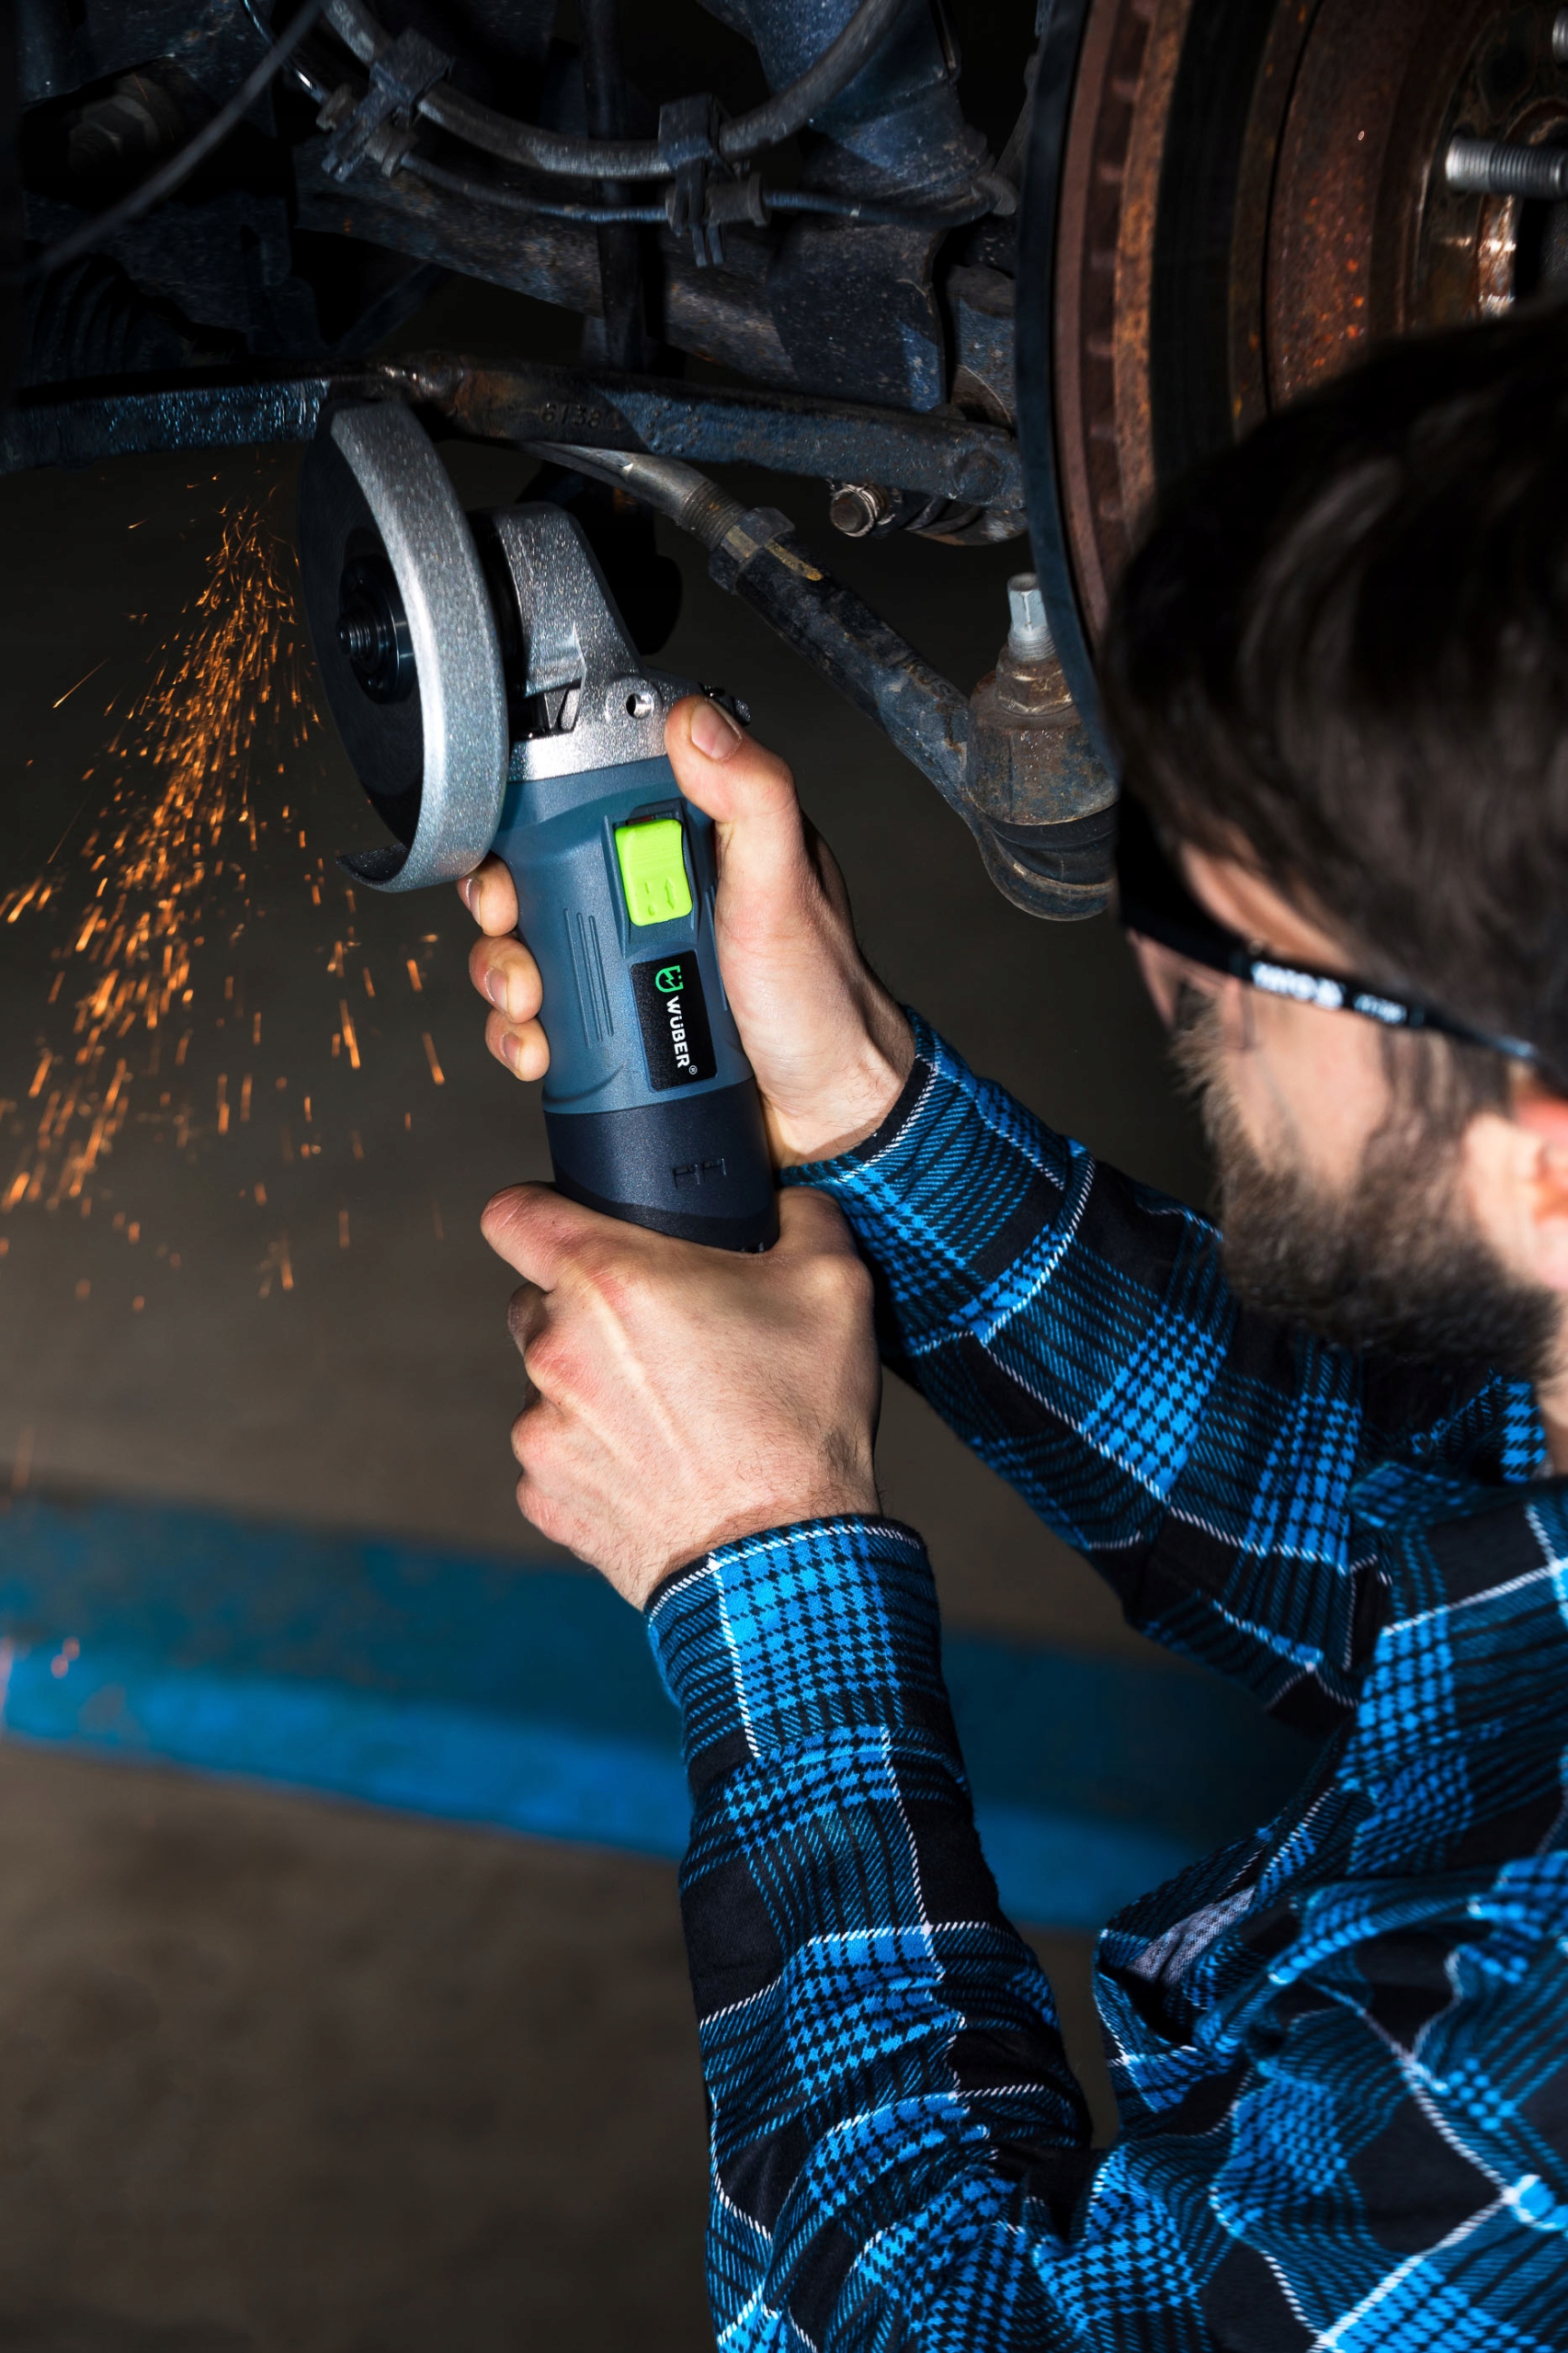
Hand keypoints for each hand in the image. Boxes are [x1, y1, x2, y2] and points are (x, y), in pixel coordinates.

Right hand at [459, 696, 914, 1163]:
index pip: (591, 796)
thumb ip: (753, 799)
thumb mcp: (784, 889)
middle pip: (539, 874)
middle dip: (503, 906)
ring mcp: (636, 959)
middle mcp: (658, 894)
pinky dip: (523, 1033)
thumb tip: (697, 722)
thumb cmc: (823, 1001)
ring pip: (529, 947)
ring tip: (529, 1006)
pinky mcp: (621, 1018)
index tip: (512, 844)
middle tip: (509, 931)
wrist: (828, 1115)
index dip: (536, 813)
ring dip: (504, 975)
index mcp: (697, 840)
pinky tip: (538, 1049)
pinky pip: (544, 1016)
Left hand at [483, 1182, 880, 1605]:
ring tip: (670, 1414)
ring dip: (590, 1386)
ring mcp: (540, 1429)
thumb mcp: (833, 1284)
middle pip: (536, 1301)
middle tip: (661, 1334)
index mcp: (607, 1279)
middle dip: (586, 1308)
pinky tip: (657, 1468)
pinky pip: (556, 1455)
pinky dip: (593, 1456)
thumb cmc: (800, 1421)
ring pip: (546, 1381)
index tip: (568, 1227)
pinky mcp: (543, 1495)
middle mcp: (554, 1348)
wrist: (781, 1558)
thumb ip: (800, 1215)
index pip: (512, 1213)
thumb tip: (785, 1203)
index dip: (538, 1211)